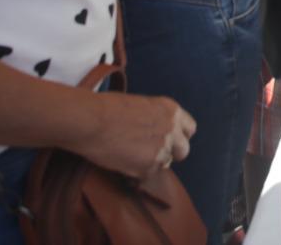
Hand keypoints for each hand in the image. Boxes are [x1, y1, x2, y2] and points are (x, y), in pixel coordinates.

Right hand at [75, 92, 195, 180]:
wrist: (91, 120)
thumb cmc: (108, 108)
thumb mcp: (141, 105)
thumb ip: (155, 118)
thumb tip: (155, 130)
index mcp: (171, 110)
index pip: (190, 129)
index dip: (178, 136)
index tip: (169, 140)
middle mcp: (172, 129)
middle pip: (183, 150)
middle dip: (171, 153)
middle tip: (152, 153)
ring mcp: (162, 149)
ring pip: (165, 163)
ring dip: (153, 162)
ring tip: (132, 155)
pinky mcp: (149, 166)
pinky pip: (148, 174)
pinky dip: (137, 172)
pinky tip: (123, 162)